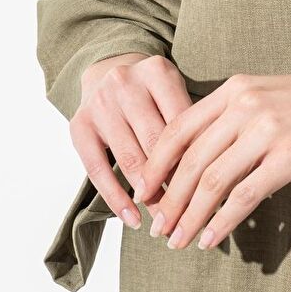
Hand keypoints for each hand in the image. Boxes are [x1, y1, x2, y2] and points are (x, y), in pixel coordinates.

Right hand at [69, 52, 193, 227]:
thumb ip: (189, 122)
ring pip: (130, 159)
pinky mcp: (79, 125)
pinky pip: (97, 170)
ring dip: (149, 196)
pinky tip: (132, 218)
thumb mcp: (173, 91)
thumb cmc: (151, 91)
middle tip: (189, 213)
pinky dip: (116, 199)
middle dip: (174, 182)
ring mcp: (100, 103)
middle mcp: (126, 83)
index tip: (208, 191)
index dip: (195, 159)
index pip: (182, 122)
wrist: (107, 69)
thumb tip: (211, 174)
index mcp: (157, 71)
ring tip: (164, 221)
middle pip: (156, 142)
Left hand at [130, 60, 290, 250]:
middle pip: (190, 158)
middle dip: (167, 198)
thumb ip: (240, 113)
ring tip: (177, 241)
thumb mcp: (276, 94)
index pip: (180, 127)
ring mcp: (268, 128)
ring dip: (188, 216)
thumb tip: (205, 152)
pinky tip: (212, 238)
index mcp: (238, 87)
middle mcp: (246, 103)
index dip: (156, 164)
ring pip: (211, 180)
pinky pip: (244, 195)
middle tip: (157, 228)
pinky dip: (222, 221)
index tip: (144, 192)